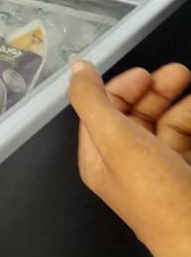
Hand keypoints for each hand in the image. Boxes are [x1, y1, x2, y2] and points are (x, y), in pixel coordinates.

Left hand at [69, 58, 190, 256]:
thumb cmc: (156, 190)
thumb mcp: (116, 141)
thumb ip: (92, 101)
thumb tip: (77, 66)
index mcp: (100, 158)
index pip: (101, 111)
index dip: (119, 87)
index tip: (144, 73)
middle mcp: (127, 164)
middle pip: (136, 115)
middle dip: (155, 91)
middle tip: (180, 73)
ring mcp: (160, 171)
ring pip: (166, 126)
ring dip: (181, 105)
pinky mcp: (185, 173)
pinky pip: (186, 141)